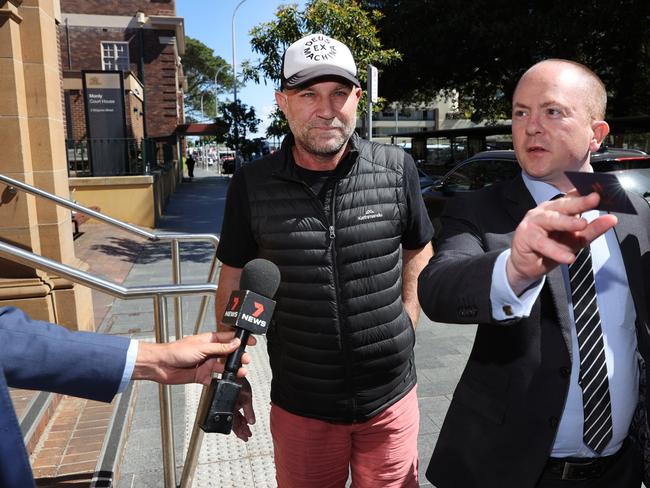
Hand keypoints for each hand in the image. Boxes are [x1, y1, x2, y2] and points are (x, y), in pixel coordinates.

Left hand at [132, 331, 256, 384]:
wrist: (161, 365)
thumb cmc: (176, 351)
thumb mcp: (202, 347)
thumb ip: (220, 347)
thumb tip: (235, 343)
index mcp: (209, 340)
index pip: (229, 338)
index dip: (240, 340)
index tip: (251, 342)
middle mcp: (209, 352)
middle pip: (229, 354)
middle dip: (239, 357)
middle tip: (246, 360)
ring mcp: (206, 364)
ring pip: (224, 367)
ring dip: (233, 369)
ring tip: (241, 372)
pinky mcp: (201, 376)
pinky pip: (214, 379)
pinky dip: (221, 381)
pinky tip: (227, 381)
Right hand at [231, 377, 255, 441]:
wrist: (235, 372)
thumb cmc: (238, 379)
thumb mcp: (247, 397)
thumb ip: (249, 411)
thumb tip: (251, 422)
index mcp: (230, 407)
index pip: (234, 425)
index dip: (240, 432)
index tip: (246, 437)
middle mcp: (228, 407)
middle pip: (234, 423)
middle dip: (241, 430)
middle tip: (247, 436)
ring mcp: (229, 404)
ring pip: (234, 418)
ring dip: (241, 425)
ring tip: (247, 430)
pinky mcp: (232, 400)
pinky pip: (235, 412)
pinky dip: (241, 417)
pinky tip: (244, 420)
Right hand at [506, 191, 616, 294]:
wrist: (526, 266)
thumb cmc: (549, 249)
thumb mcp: (575, 240)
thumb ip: (592, 230)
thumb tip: (612, 219)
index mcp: (557, 208)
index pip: (573, 197)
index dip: (586, 193)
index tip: (602, 190)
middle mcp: (545, 211)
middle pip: (563, 205)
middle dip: (580, 202)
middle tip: (595, 199)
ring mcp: (533, 222)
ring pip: (551, 220)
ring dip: (567, 222)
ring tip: (582, 225)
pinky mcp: (525, 237)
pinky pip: (542, 243)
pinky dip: (556, 250)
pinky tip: (567, 257)